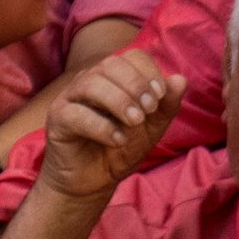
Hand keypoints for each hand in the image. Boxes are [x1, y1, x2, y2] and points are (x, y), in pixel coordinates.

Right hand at [33, 48, 184, 201]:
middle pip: (110, 64)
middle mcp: (89, 82)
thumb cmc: (120, 150)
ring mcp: (70, 99)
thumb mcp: (152, 128)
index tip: (160, 96)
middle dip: (135, 85)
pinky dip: (102, 126)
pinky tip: (118, 140)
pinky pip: (77, 114)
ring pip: (92, 84)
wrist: (93, 182)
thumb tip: (180, 80)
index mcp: (113, 78)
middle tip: (148, 111)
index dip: (148, 72)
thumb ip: (167, 106)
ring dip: (119, 101)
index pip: (131, 57)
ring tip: (135, 122)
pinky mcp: (57, 121)